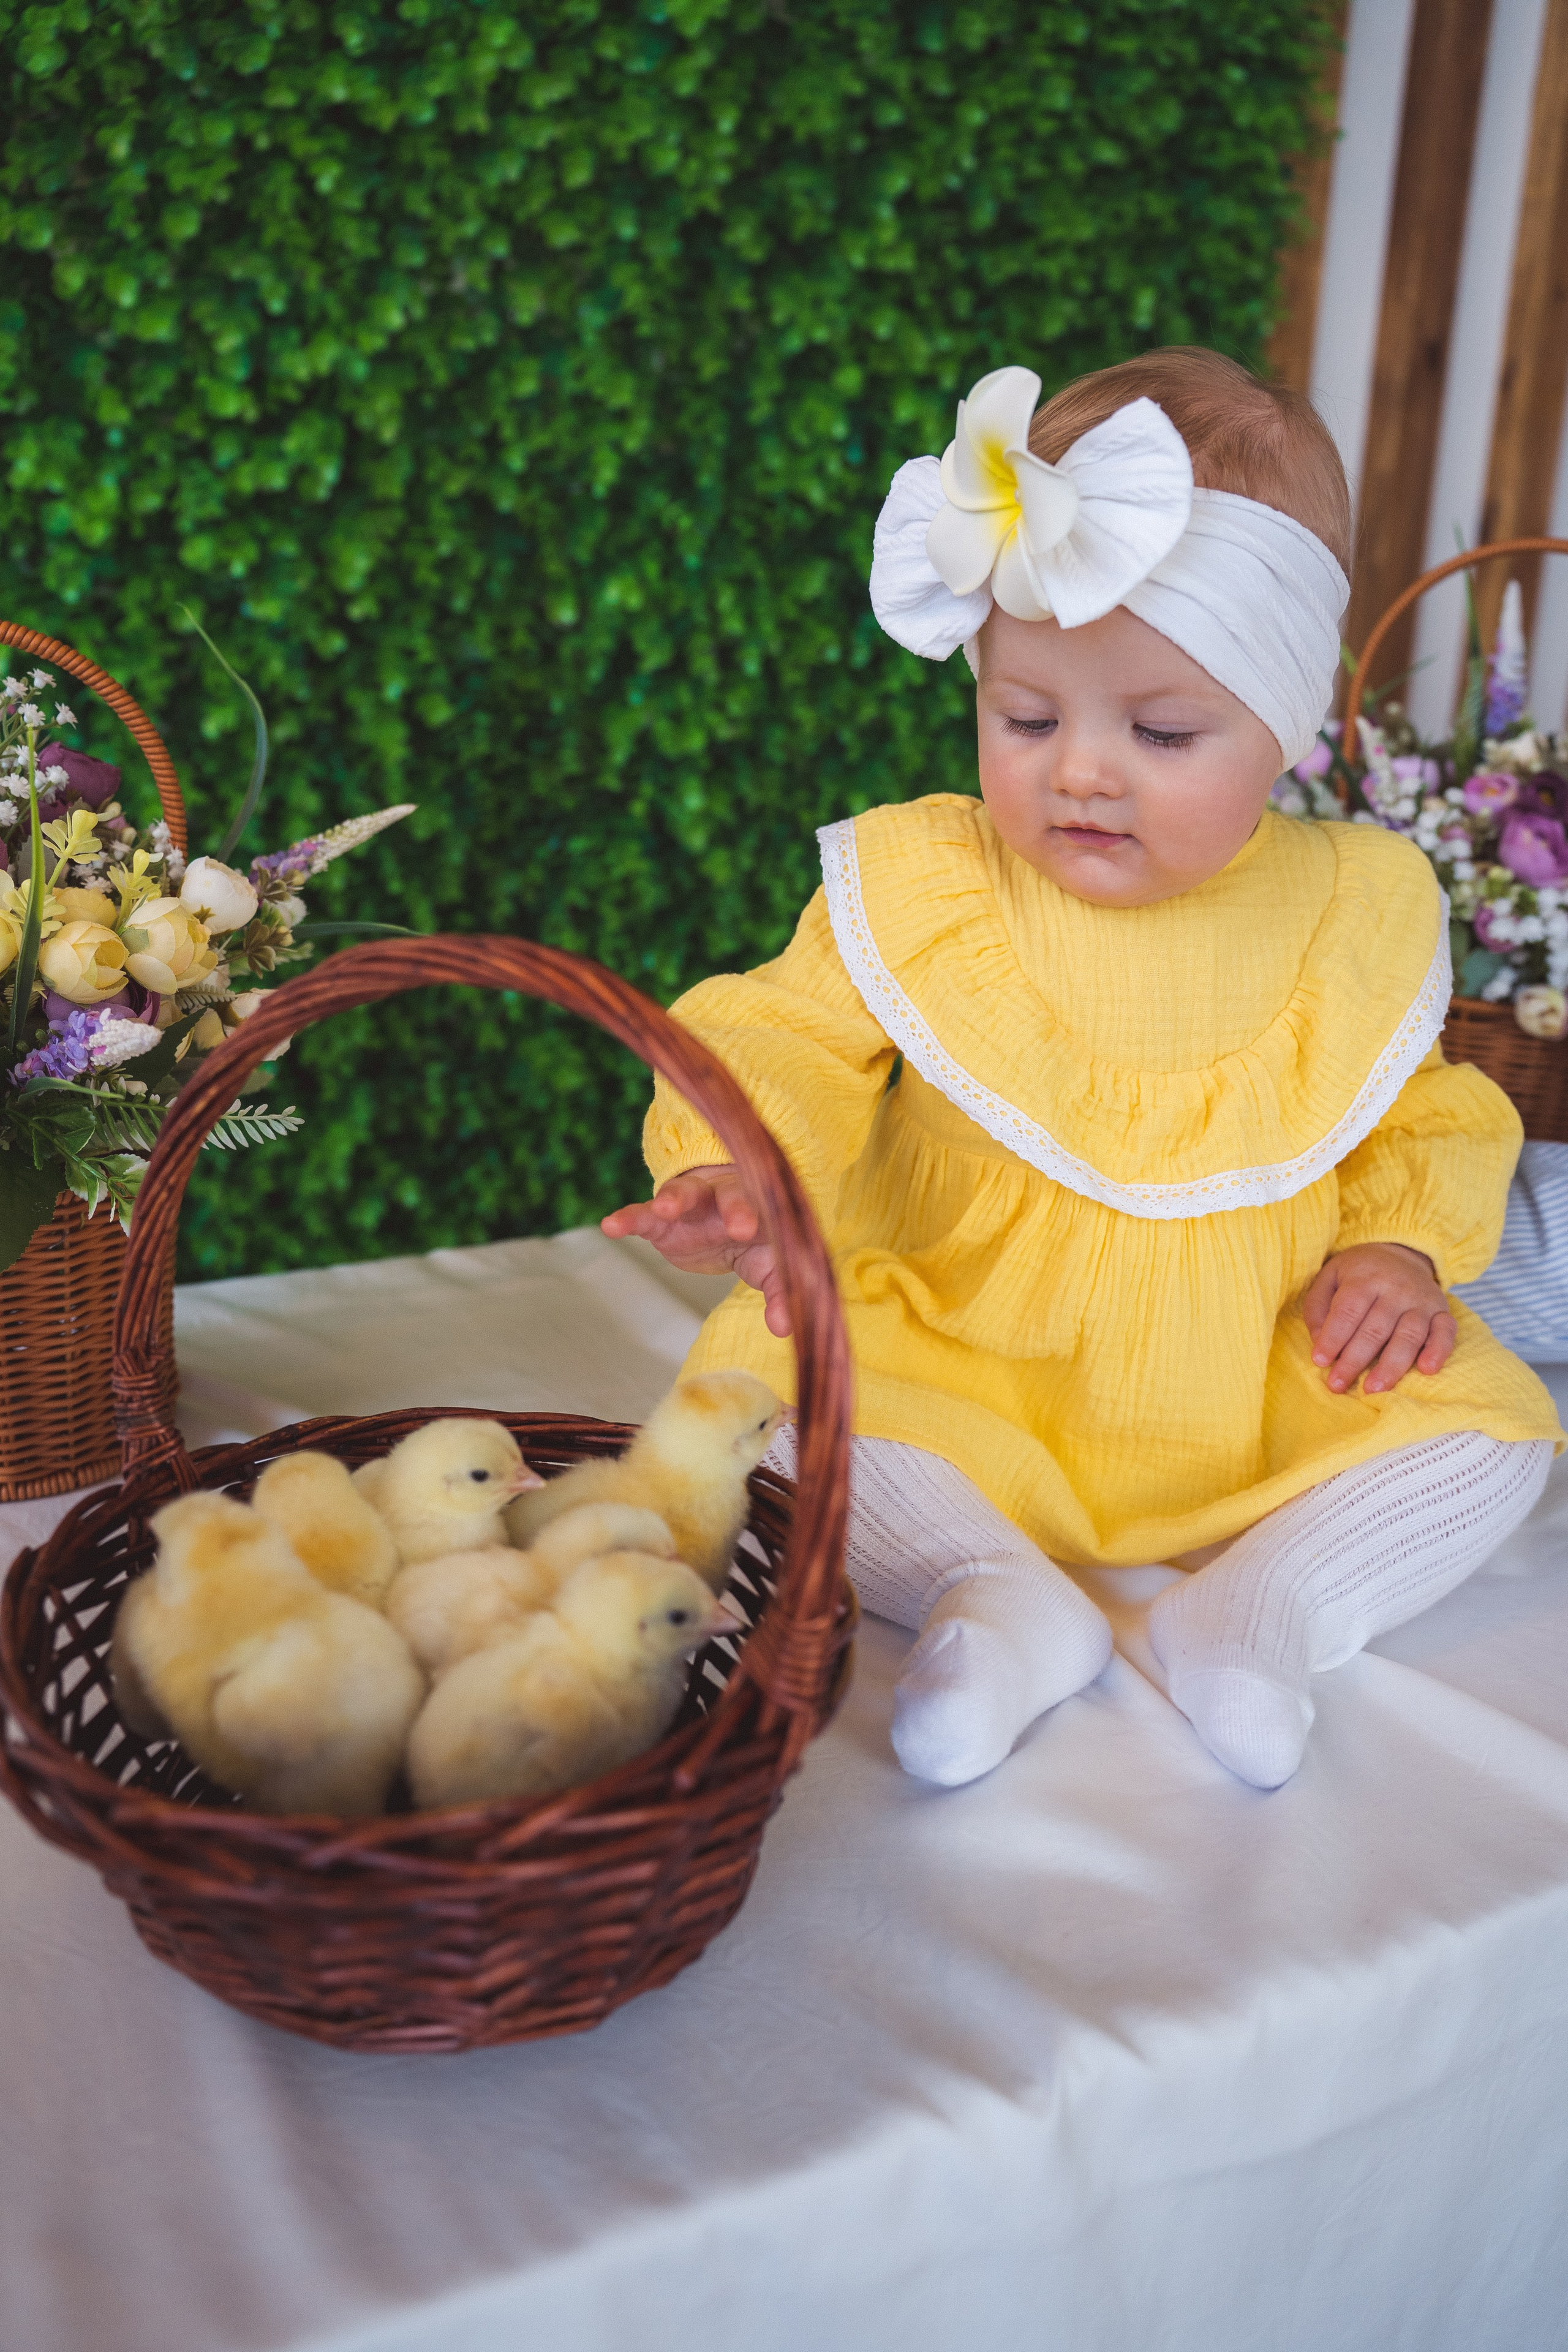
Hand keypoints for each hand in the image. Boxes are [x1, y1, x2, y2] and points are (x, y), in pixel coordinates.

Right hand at [601, 1165, 792, 1336]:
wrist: (728, 1217)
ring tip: (664, 1208)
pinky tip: (611, 1225)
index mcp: (762, 1206)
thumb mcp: (771, 1266)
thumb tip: (786, 1328)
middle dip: (736, 1208)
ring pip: (685, 1193)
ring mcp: (694, 1204)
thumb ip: (781, 1293)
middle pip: (733, 1194)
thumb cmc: (758, 1240)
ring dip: (674, 1199)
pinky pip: (644, 1215)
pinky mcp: (663, 1220)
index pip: (768, 1209)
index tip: (755, 1232)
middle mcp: (729, 1197)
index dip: (765, 1222)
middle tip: (739, 1226)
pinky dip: (629, 1218)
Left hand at [1301, 1242, 1455, 1394]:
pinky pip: (1446, 1332)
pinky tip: (1427, 1370)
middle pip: (1375, 1328)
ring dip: (1391, 1365)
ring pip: (1409, 1335)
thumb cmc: (1358, 1274)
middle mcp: (1396, 1288)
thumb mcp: (1329, 1278)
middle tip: (1337, 1385)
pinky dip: (1439, 1351)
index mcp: (1365, 1277)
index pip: (1348, 1310)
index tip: (1320, 1361)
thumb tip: (1318, 1340)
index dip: (1333, 1337)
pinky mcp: (1442, 1311)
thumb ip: (1318, 1308)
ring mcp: (1422, 1300)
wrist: (1400, 1253)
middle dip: (1355, 1360)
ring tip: (1373, 1388)